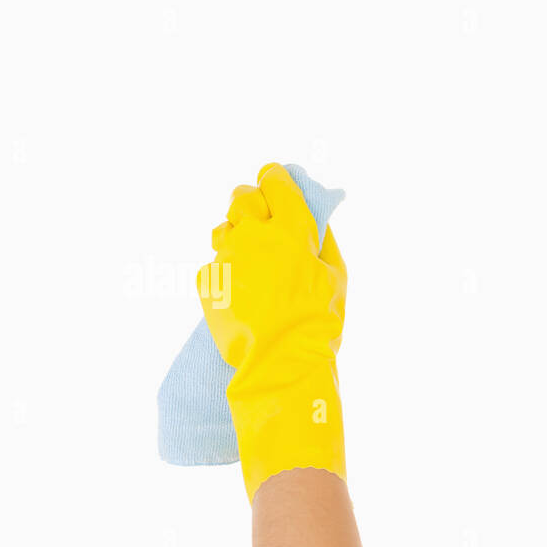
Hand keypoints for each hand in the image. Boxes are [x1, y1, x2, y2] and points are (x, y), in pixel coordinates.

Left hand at [197, 164, 348, 500]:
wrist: (278, 366)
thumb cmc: (318, 323)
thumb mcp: (337, 280)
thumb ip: (325, 243)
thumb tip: (317, 222)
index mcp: (290, 228)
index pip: (275, 182)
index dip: (276, 180)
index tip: (276, 183)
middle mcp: (253, 234)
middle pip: (241, 197)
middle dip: (252, 203)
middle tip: (264, 222)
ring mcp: (226, 256)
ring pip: (224, 229)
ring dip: (238, 237)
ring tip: (253, 262)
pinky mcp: (208, 281)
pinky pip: (216, 265)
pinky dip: (228, 273)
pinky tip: (244, 294)